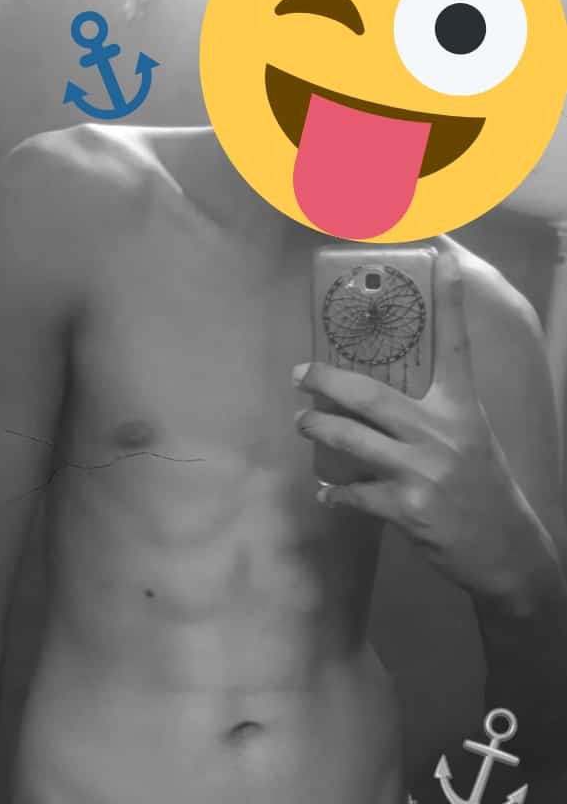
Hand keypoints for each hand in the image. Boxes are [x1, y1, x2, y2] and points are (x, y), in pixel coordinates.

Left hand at [293, 252, 551, 602]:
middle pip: (371, 395)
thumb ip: (434, 417)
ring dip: (319, 430)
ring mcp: (423, 472)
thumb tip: (381, 404)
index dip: (451, 300)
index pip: (456, 345)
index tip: (442, 255)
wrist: (504, 548)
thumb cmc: (482, 488)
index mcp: (462, 409)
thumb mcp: (471, 440)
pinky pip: (354, 494)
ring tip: (301, 423)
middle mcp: (443, 433)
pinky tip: (326, 492)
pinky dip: (335, 493)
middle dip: (326, 381)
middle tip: (299, 373)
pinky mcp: (407, 508)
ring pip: (352, 441)